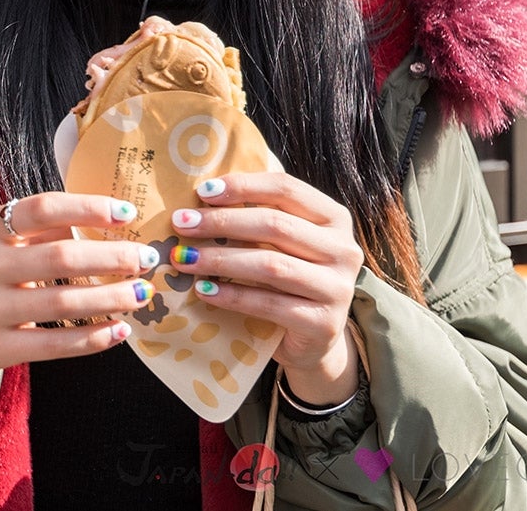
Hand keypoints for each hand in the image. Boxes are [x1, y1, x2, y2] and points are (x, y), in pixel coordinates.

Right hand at [0, 192, 159, 371]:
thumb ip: (41, 226)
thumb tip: (104, 218)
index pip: (44, 209)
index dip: (89, 208)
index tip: (127, 212)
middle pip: (61, 258)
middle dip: (112, 258)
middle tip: (146, 258)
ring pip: (63, 304)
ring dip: (111, 299)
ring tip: (141, 293)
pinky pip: (54, 346)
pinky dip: (92, 339)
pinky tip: (119, 330)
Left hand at [168, 172, 363, 405]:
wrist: (314, 340)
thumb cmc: (289, 278)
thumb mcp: (282, 242)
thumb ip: (257, 215)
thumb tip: (202, 195)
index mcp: (333, 217)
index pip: (286, 189)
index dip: (243, 186)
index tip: (202, 192)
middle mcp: (343, 249)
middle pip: (275, 226)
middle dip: (222, 222)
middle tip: (182, 224)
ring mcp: (338, 288)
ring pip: (271, 265)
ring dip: (220, 260)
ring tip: (184, 259)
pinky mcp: (325, 324)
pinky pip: (270, 305)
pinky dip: (232, 296)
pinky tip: (204, 290)